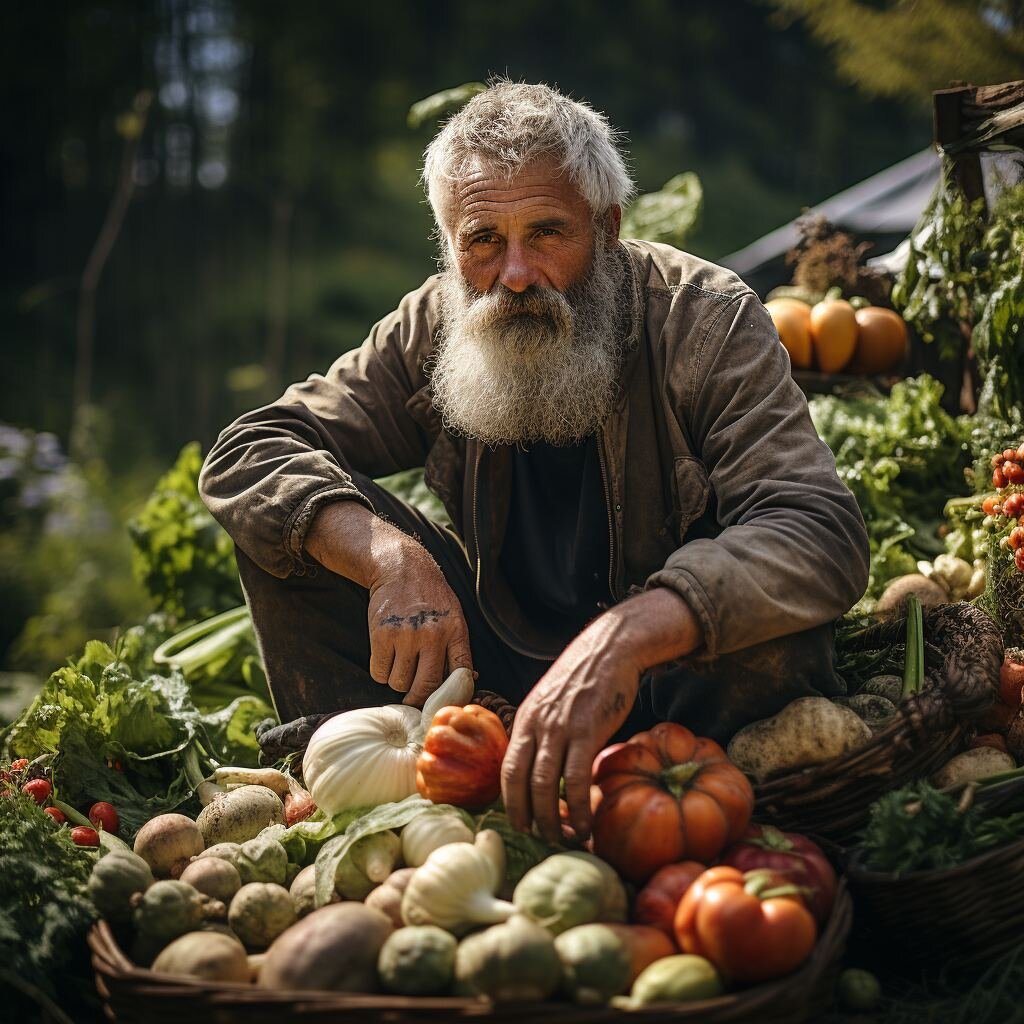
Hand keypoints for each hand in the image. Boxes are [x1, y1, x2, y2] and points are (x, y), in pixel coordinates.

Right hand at [366, 540, 473, 704]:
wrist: (401, 568)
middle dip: (418, 697)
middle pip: (426, 686)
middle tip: (413, 696)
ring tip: (400, 664)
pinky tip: (386, 658)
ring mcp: (406, 636)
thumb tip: (470, 680)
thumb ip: (458, 648)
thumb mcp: (454, 616)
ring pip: (399, 682)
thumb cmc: (430, 597)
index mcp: (455, 632)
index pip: (461, 674)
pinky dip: (381, 672)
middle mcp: (432, 636)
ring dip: (398, 681)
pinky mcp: (382, 636)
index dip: (453, 694)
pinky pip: (379, 673)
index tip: (443, 702)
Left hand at [502, 614, 640, 843]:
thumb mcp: (552, 701)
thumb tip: (545, 764)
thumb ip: (544, 730)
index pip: (506, 769)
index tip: (521, 823)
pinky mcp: (587, 731)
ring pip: (544, 785)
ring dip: (551, 819)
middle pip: (519, 782)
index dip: (511, 801)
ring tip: (561, 839)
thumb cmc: (586, 677)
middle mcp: (535, 725)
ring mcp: (559, 728)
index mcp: (525, 719)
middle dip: (527, 817)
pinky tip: (585, 824)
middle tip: (539, 839)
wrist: (611, 648)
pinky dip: (578, 808)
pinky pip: (576, 779)